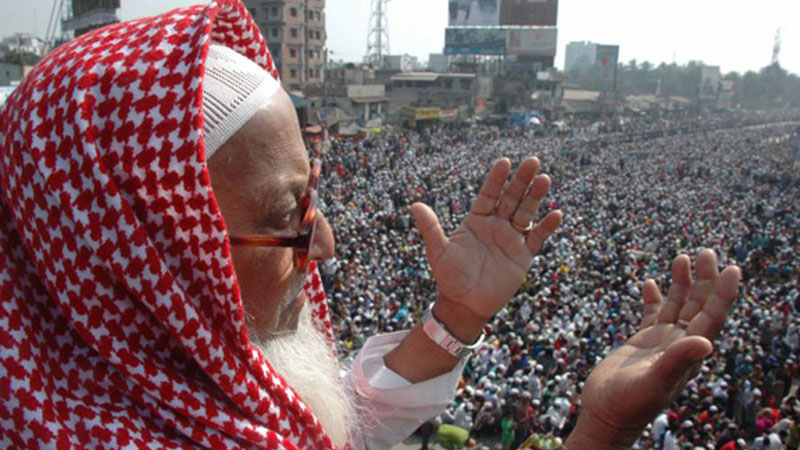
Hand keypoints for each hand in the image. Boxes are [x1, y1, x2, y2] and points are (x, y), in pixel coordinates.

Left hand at [411, 157, 561, 335]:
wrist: (464, 304)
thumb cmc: (449, 277)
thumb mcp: (438, 250)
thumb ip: (430, 227)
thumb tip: (414, 204)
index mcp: (477, 220)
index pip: (489, 194)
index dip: (497, 179)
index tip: (505, 162)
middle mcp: (496, 225)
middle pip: (511, 198)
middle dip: (521, 180)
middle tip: (533, 161)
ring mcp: (511, 239)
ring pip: (526, 212)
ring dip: (536, 196)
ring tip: (545, 178)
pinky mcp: (523, 255)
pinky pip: (537, 238)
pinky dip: (547, 227)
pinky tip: (556, 214)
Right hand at [567, 249, 740, 448]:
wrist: (606, 415)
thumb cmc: (629, 404)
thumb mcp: (653, 382)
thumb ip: (677, 361)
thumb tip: (706, 343)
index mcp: (688, 352)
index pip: (712, 317)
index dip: (724, 294)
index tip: (732, 269)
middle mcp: (679, 344)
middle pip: (699, 305)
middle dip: (705, 279)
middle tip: (708, 252)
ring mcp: (661, 342)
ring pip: (677, 305)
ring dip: (683, 282)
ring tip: (683, 257)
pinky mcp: (641, 342)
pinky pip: (652, 314)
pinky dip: (653, 298)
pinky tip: (649, 283)